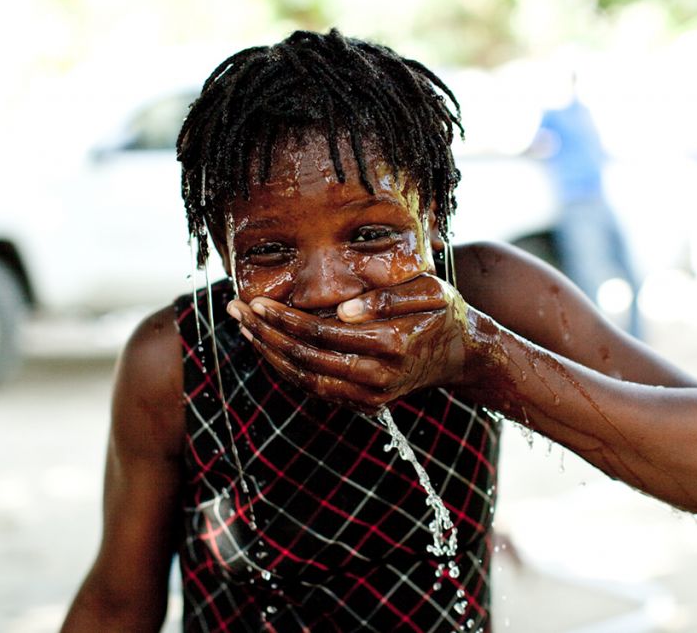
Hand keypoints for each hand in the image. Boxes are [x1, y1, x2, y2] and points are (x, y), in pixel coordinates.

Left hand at [227, 274, 488, 413]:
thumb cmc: (442, 312)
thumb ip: (388, 298)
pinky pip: (316, 390)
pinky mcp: (364, 405)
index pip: (324, 334)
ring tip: (244, 326)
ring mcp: (371, 397)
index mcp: (394, 345)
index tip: (257, 301)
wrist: (460, 354)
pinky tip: (268, 346)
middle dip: (267, 334)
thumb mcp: (429, 291)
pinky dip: (287, 370)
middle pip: (307, 359)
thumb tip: (345, 312)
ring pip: (306, 379)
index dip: (286, 319)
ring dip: (269, 354)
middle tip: (237, 310)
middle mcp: (379, 378)